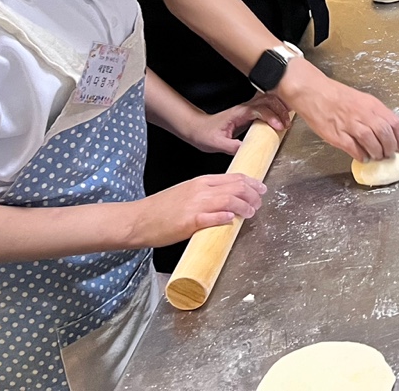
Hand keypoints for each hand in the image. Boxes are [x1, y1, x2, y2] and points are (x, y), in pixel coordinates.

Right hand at [128, 173, 266, 247]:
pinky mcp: (189, 221)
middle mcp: (201, 190)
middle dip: (253, 194)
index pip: (234, 178)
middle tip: (259, 202)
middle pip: (236, 187)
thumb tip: (228, 201)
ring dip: (244, 206)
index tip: (261, 188)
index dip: (251, 183)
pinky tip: (233, 219)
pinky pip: (211, 217)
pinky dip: (225, 217)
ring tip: (251, 212)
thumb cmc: (161, 208)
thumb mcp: (186, 192)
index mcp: (201, 181)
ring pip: (229, 200)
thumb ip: (206, 193)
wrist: (138, 219)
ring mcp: (195, 205)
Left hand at [184, 93, 290, 154]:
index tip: (279, 127)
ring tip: (289, 119)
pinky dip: (277, 108)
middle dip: (280, 110)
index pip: (260, 109)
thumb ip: (232, 147)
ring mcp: (248, 108)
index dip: (271, 117)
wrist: (198, 128)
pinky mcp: (251, 113)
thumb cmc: (205, 134)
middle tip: (287, 124)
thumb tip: (248, 151)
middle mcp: (245, 107)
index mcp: (239, 113)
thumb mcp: (217, 144)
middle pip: (268, 100)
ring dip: (281, 107)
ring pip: (269, 100)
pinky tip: (283, 115)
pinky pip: (267, 106)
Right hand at [281, 61, 398, 161]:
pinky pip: (352, 148)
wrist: (314, 92)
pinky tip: (363, 158)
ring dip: (377, 152)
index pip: (394, 122)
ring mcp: (349, 124)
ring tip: (377, 157)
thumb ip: (375, 114)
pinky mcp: (336, 134)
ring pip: (371, 141)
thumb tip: (388, 132)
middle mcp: (363, 114)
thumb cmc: (339, 97)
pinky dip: (360, 155)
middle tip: (389, 155)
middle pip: (384, 133)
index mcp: (372, 105)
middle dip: (390, 147)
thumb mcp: (363, 100)